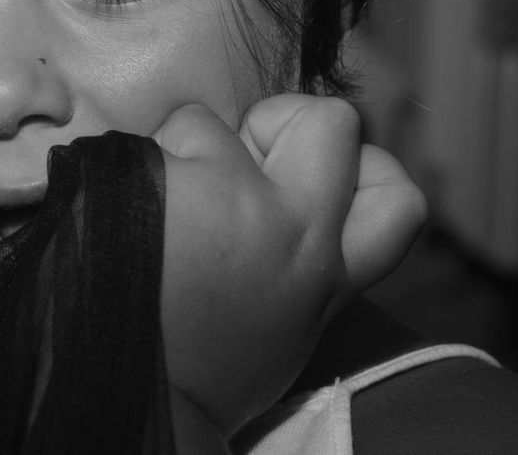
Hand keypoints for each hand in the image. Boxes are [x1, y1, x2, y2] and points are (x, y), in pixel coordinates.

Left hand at [153, 96, 424, 433]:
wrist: (126, 398)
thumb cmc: (193, 373)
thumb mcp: (279, 336)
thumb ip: (301, 271)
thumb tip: (292, 207)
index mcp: (325, 276)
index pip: (401, 201)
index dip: (367, 171)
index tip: (317, 181)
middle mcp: (292, 232)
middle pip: (332, 121)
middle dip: (283, 120)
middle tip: (237, 159)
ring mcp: (229, 200)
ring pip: (208, 122)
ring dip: (176, 155)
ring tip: (152, 215)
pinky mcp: (165, 183)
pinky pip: (144, 142)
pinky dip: (126, 171)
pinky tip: (116, 219)